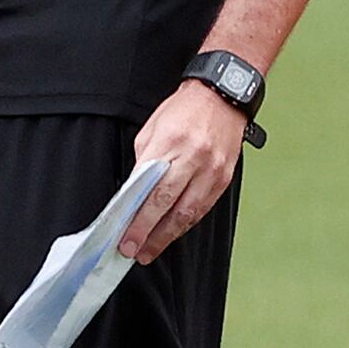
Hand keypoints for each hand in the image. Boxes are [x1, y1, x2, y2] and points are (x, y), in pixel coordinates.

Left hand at [124, 81, 246, 264]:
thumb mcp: (152, 129)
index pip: (149, 189)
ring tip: (150, 250)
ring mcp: (212, 170)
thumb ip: (143, 162)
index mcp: (170, 143)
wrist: (222, 96)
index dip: (137, 217)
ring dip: (167, 236)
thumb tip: (133, 194)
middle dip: (148, 233)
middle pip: (167, 205)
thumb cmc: (183, 110)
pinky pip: (203, 208)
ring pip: (188, 213)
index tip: (124, 236)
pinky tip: (172, 233)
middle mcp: (194, 158)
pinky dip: (185, 224)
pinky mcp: (224, 178)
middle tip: (133, 251)